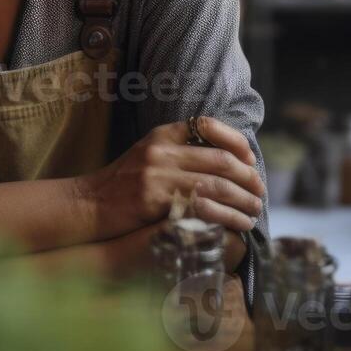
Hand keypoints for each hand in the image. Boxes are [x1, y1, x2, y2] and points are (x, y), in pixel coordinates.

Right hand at [76, 117, 265, 239]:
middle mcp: (161, 150)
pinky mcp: (154, 201)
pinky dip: (226, 217)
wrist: (91, 204)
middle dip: (247, 177)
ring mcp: (157, 175)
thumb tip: (224, 160)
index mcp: (162, 134)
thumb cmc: (123, 184)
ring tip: (254, 212)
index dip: (236, 142)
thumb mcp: (148, 155)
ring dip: (242, 200)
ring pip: (215, 185)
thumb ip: (179, 151)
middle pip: (219, 159)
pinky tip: (236, 225)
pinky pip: (201, 207)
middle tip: (260, 192)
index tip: (250, 160)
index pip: (208, 125)